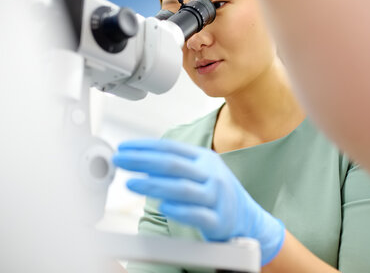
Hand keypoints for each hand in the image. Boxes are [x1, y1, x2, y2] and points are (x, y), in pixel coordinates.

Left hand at [113, 139, 284, 265]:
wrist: (249, 218)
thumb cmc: (216, 192)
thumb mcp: (201, 170)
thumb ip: (175, 164)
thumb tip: (140, 159)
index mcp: (204, 159)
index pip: (170, 149)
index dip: (145, 147)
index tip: (124, 147)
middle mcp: (211, 174)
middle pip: (173, 165)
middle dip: (143, 161)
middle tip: (120, 160)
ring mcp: (216, 197)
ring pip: (183, 189)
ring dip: (154, 186)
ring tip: (131, 184)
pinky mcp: (219, 220)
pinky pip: (198, 215)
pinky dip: (179, 210)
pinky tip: (163, 207)